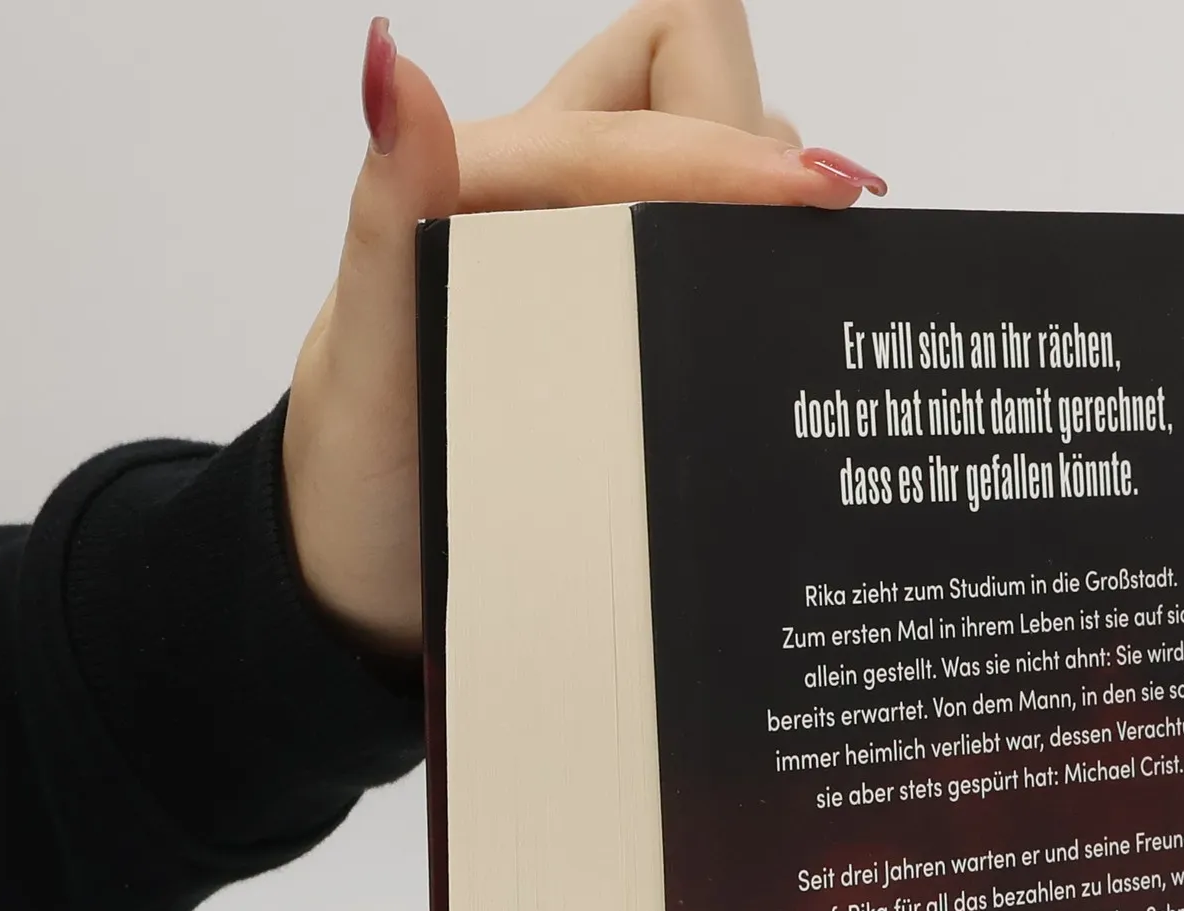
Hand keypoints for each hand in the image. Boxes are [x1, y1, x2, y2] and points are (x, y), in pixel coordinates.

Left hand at [282, 3, 885, 655]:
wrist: (367, 568)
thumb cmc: (363, 466)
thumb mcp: (366, 352)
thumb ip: (387, 214)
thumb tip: (390, 68)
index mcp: (493, 179)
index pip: (642, 113)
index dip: (730, 150)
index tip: (821, 199)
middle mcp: (554, 197)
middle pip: (690, 77)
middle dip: (741, 143)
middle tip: (782, 241)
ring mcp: (593, 253)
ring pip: (713, 155)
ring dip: (748, 209)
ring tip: (769, 298)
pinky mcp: (620, 314)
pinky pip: (709, 246)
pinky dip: (749, 264)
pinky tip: (762, 337)